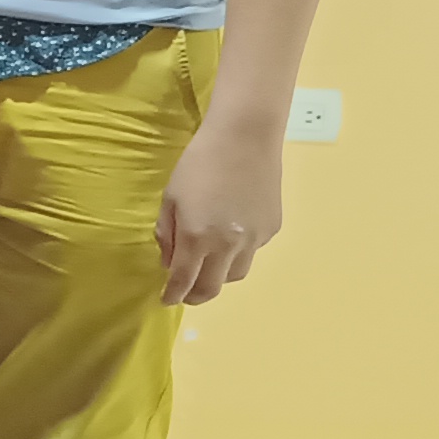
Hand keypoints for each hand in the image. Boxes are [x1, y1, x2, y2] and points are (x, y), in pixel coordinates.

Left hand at [156, 118, 284, 304]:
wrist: (245, 138)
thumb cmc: (199, 163)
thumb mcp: (171, 197)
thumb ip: (168, 234)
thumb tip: (170, 263)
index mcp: (197, 238)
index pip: (184, 281)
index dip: (173, 295)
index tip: (166, 300)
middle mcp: (228, 245)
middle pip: (212, 287)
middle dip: (196, 296)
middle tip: (186, 294)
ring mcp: (254, 239)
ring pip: (236, 274)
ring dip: (219, 276)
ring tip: (209, 266)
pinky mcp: (271, 229)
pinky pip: (252, 252)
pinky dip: (238, 253)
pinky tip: (231, 234)